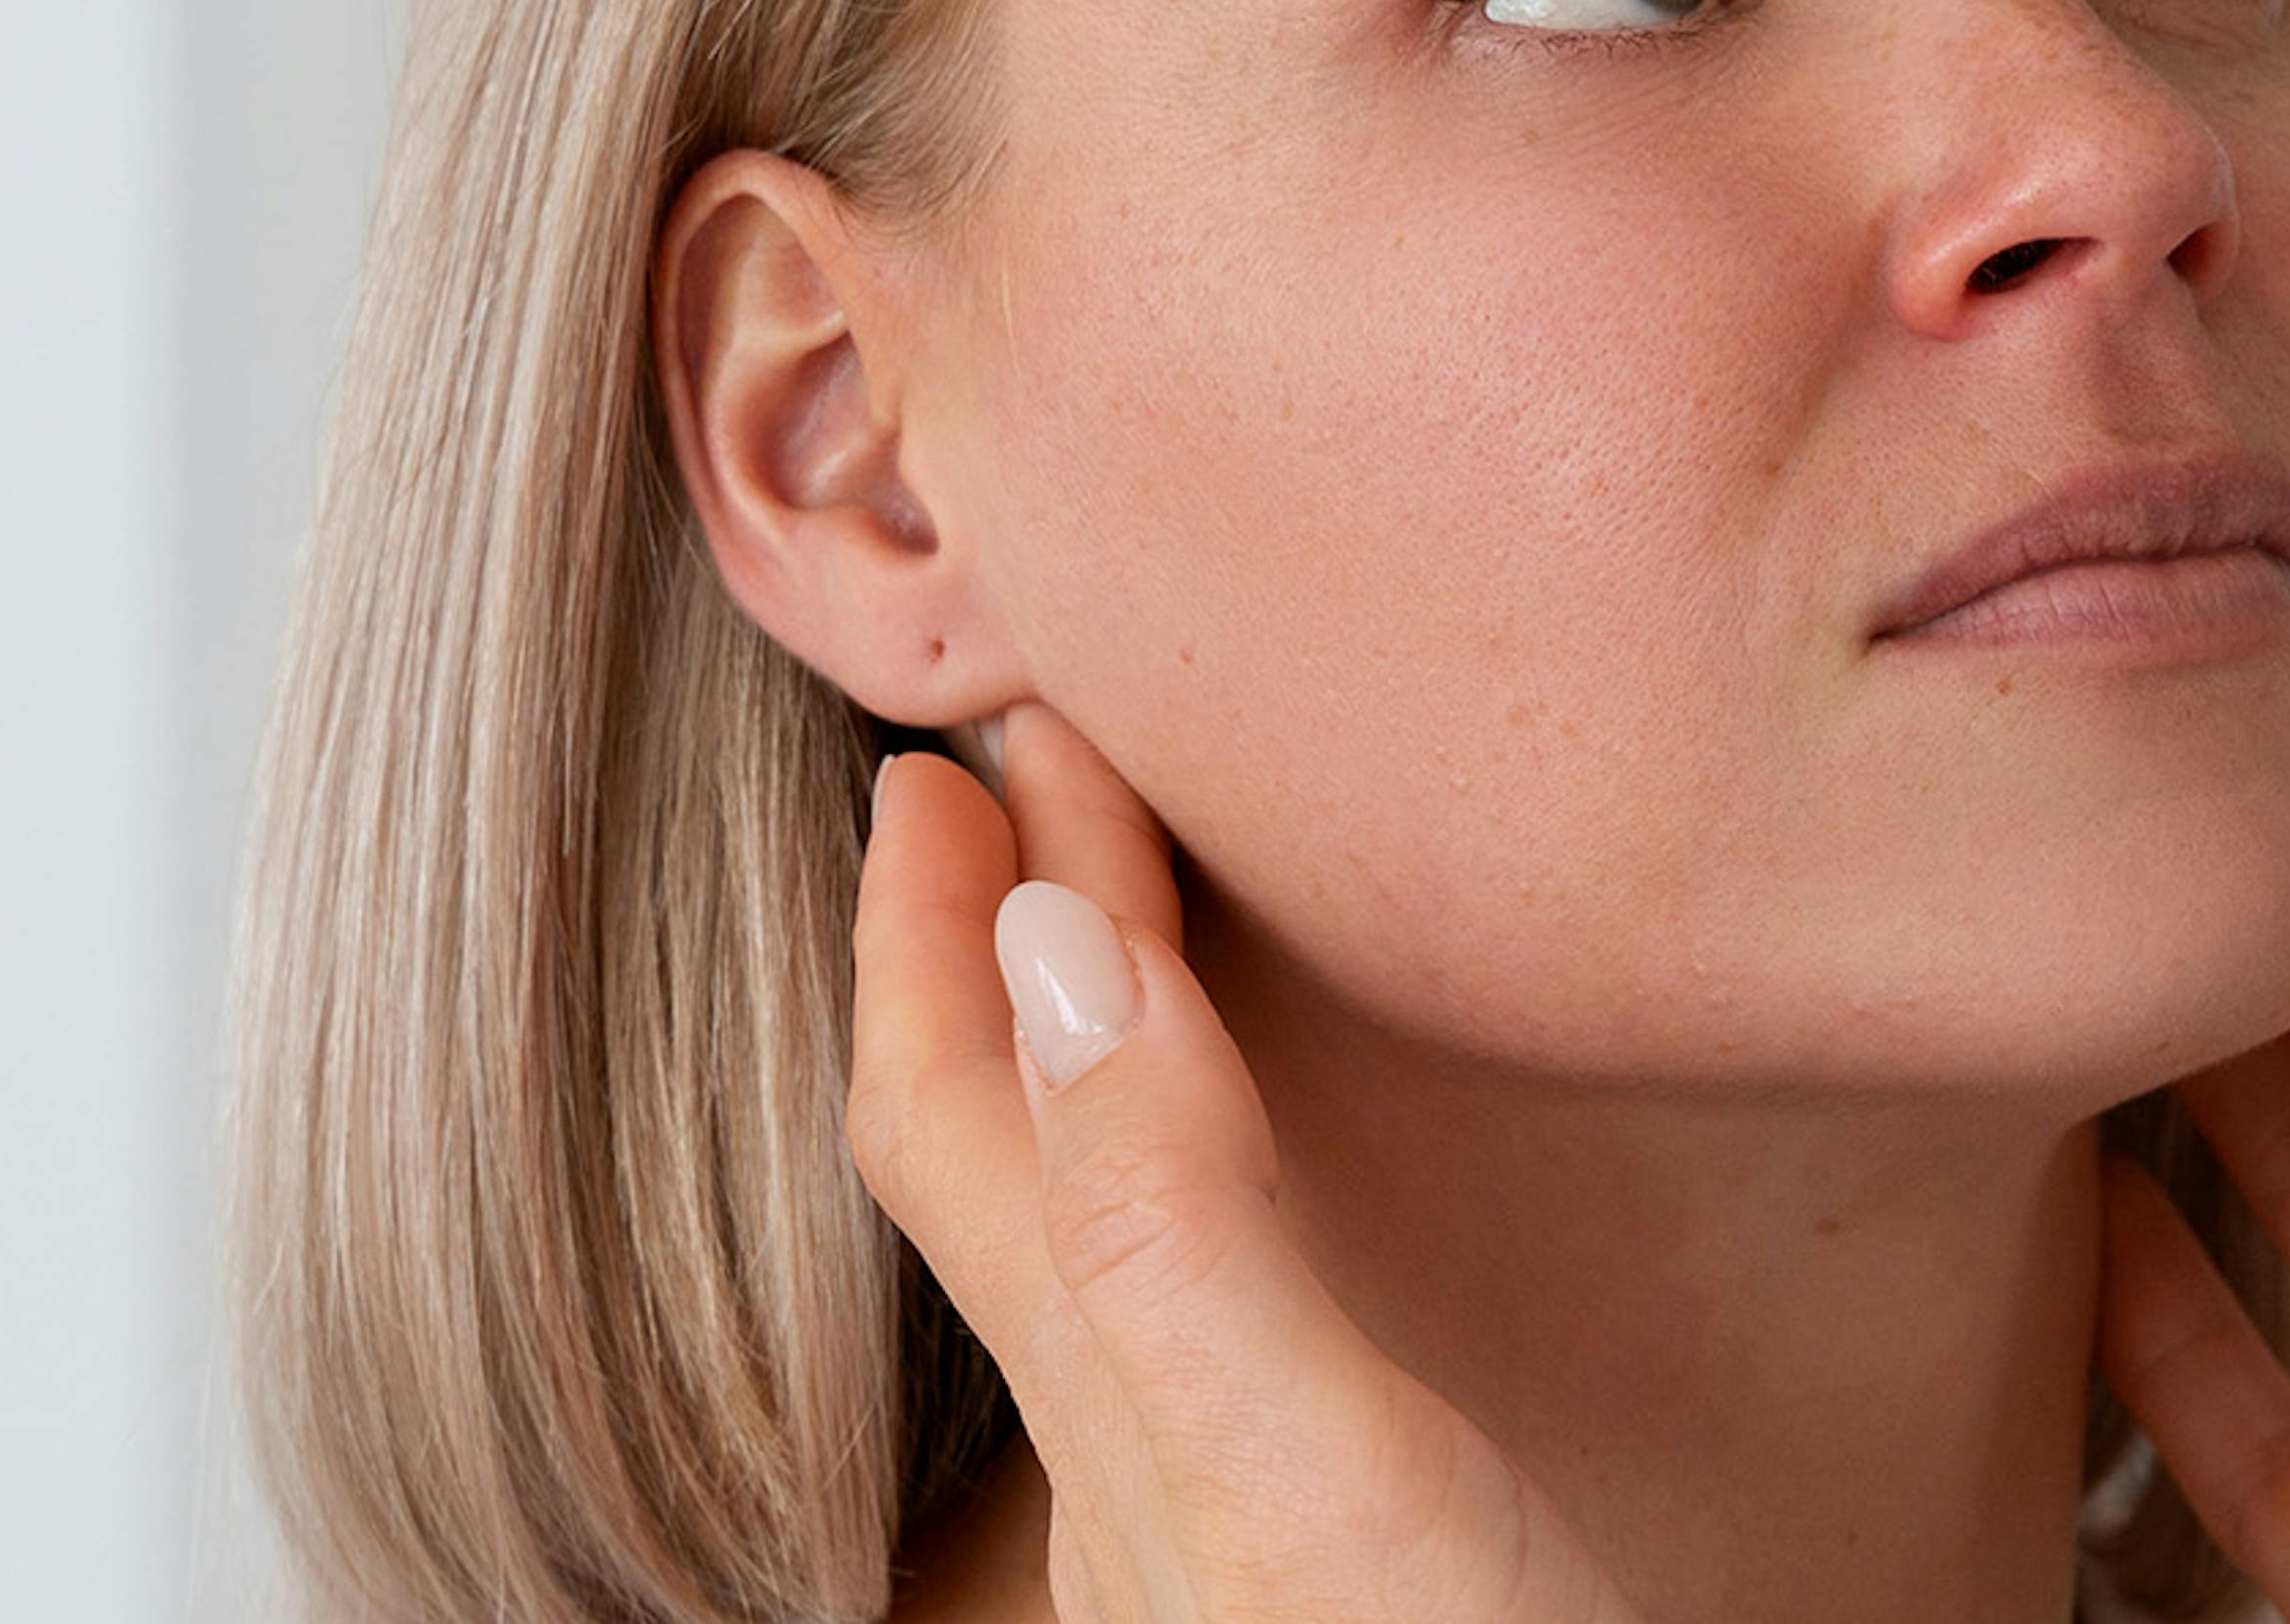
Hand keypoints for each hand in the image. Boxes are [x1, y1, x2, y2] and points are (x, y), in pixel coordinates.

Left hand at [846, 702, 1641, 1622]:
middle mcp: (1148, 1455)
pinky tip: (1296, 1175)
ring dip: (1100, 1036)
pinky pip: (1225, 1288)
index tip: (950, 750)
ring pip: (1109, 1221)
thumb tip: (1035, 944)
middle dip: (1005, 943)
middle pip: (1012, 1151)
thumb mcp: (1316, 1472)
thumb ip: (1174, 1223)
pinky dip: (1223, 1155)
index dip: (933, 921)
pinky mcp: (1355, 1539)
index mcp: (1117, 1405)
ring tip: (1130, 913)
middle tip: (1020, 774)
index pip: (957, 1113)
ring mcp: (1243, 1505)